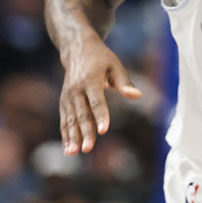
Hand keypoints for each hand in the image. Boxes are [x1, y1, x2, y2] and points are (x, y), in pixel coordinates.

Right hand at [59, 37, 140, 154]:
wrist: (76, 50)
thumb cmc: (102, 59)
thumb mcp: (116, 65)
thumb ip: (125, 82)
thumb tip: (137, 95)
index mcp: (91, 80)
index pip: (96, 101)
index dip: (100, 115)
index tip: (103, 130)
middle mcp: (76, 89)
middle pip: (82, 113)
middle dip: (85, 132)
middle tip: (88, 148)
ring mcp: (68, 96)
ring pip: (70, 119)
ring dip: (71, 137)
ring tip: (73, 153)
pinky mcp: (64, 101)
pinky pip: (64, 120)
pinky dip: (65, 134)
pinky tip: (69, 149)